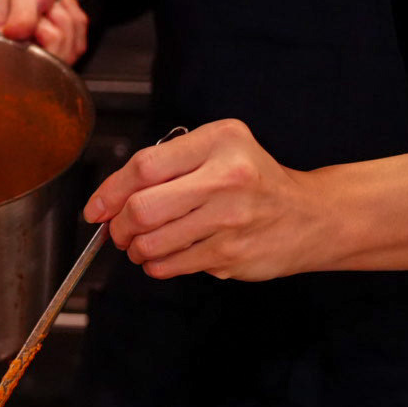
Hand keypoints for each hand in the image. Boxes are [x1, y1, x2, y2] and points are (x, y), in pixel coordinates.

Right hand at [0, 0, 87, 63]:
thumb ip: (20, 13)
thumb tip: (14, 33)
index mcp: (0, 44)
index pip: (24, 60)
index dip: (41, 35)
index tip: (40, 16)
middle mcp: (18, 57)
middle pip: (51, 60)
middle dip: (58, 25)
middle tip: (48, 8)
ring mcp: (41, 59)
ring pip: (68, 54)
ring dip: (68, 22)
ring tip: (53, 8)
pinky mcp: (59, 56)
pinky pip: (78, 47)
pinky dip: (77, 24)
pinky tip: (64, 12)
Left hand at [83, 119, 325, 281]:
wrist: (311, 215)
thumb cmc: (254, 182)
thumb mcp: (219, 151)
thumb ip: (167, 167)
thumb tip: (107, 202)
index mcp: (219, 141)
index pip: (144, 167)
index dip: (109, 192)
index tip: (96, 209)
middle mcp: (227, 176)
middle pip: (141, 209)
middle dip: (119, 227)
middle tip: (120, 232)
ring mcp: (230, 218)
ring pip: (152, 243)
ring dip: (137, 250)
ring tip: (145, 245)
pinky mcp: (231, 252)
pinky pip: (171, 265)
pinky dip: (158, 266)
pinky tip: (170, 256)